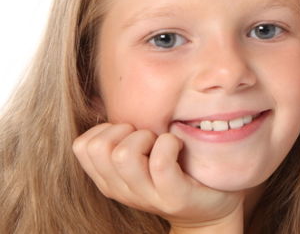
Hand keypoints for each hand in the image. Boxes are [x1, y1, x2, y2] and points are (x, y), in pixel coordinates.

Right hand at [73, 123, 243, 231]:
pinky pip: (159, 163)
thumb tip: (109, 97)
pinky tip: (178, 146)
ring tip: (162, 142)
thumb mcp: (143, 156)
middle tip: (149, 136)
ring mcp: (146, 197)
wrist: (209, 209)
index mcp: (109, 179)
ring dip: (146, 136)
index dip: (106, 128)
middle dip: (125, 129)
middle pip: (99, 148)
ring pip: (123, 155)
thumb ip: (125, 137)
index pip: (82, 146)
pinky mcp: (173, 197)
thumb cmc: (177, 170)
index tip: (131, 132)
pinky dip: (169, 144)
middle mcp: (122, 190)